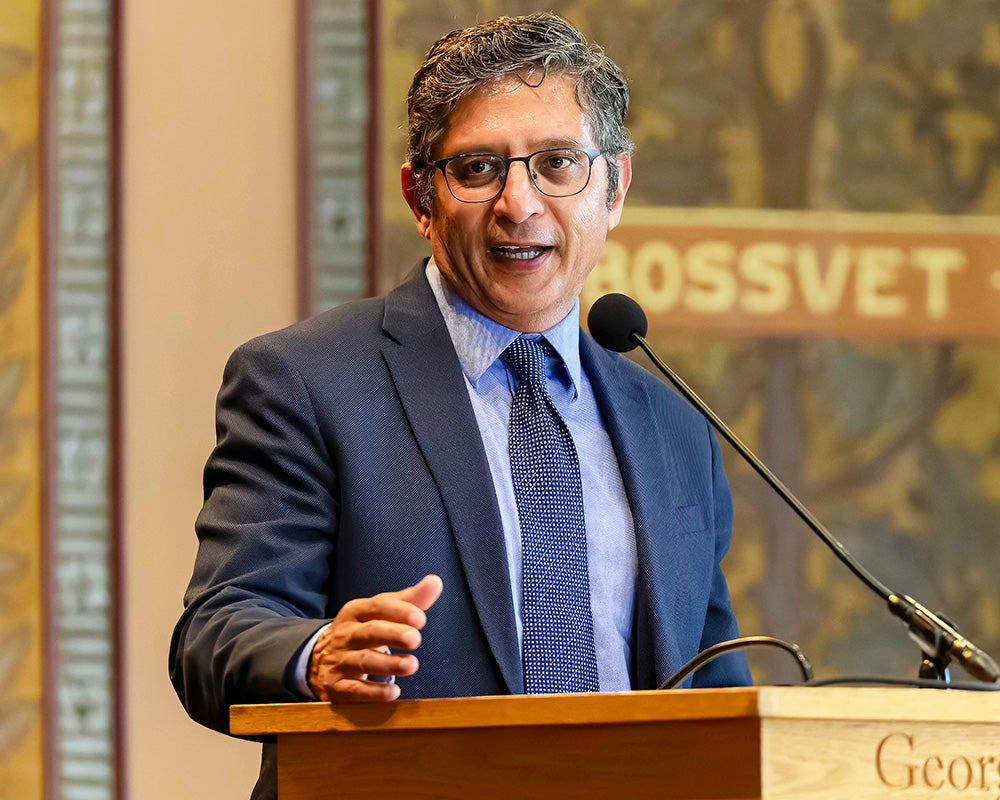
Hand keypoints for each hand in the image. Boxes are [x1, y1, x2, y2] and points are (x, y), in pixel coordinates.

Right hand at [308, 574, 442, 701]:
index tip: (421, 618)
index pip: (376, 606)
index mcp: (356, 612)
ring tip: (411, 665)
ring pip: (362, 660)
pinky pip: (354, 690)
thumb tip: (435, 582)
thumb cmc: (361, 630)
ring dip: (388, 664)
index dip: (399, 611)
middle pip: (369, 631)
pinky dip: (373, 692)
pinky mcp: (336, 686)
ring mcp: (338, 660)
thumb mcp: (379, 613)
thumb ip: (409, 600)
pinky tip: (393, 692)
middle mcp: (345, 634)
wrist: (317, 658)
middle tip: (415, 639)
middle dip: (392, 634)